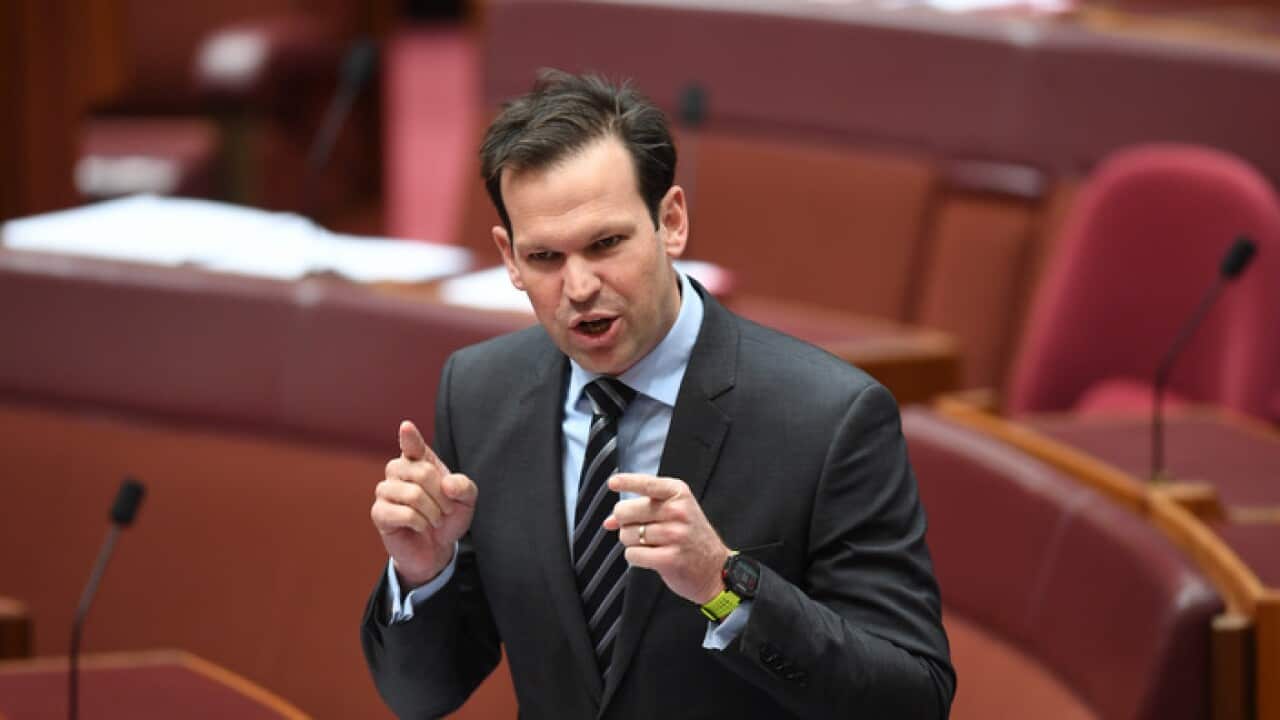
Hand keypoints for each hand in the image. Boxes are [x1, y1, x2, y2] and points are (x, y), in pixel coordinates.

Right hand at [371, 420, 477, 586]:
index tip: (407, 427)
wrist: (436, 547)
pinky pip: (403, 513)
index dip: (410, 437)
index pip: (412, 445)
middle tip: (446, 509)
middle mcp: (398, 471)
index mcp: (418, 461)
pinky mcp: (379, 513)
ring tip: (435, 520)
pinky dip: (420, 522)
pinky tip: (420, 527)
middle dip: (442, 496)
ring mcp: (385, 491)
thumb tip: (447, 484)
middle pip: (422, 473)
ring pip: (413, 495)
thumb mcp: (466, 500)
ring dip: (432, 512)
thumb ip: (464, 487)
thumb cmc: (448, 517)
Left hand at [603, 474, 729, 604]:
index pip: (647, 484)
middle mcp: (678, 511)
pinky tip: (650, 556)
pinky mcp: (670, 558)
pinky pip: (633, 554)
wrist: (716, 568)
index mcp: (678, 494)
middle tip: (637, 529)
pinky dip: (635, 557)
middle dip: (623, 523)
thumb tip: (609, 521)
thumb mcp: (674, 512)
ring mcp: (675, 535)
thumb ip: (642, 509)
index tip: (613, 482)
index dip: (627, 482)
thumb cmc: (690, 537)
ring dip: (630, 542)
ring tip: (649, 544)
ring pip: (627, 535)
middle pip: (626, 512)